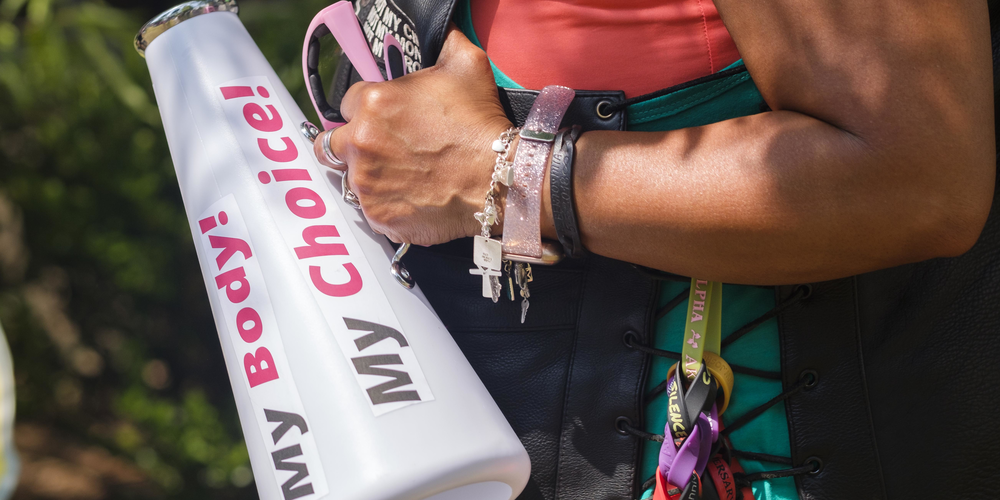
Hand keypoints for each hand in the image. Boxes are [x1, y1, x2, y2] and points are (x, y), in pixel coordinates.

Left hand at [314, 25, 511, 244]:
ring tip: (399, 176)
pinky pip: (371, 210)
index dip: (365, 109)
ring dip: (367, 175)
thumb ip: (443, 43)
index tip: (384, 118)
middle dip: (348, 144)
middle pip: (329, 143)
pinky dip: (386, 206)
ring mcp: (366, 183)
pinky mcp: (378, 215)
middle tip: (375, 149)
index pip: (346, 102)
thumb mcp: (466, 65)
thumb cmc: (480, 124)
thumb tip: (443, 31)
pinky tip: (410, 198)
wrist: (498, 178)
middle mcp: (360, 142)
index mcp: (372, 103)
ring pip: (349, 178)